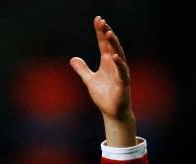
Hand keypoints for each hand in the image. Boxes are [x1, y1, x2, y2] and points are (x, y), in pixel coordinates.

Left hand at [70, 16, 135, 145]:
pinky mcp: (123, 83)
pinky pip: (121, 71)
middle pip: (111, 45)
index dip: (100, 32)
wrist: (112, 112)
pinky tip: (113, 56)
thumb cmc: (104, 95)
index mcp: (107, 62)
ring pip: (118, 55)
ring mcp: (120, 72)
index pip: (103, 43)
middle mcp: (115, 64)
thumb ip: (82, 69)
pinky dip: (118, 64)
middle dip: (106, 33)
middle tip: (102, 22)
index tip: (97, 20)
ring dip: (113, 44)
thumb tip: (73, 59)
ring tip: (108, 33)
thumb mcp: (89, 80)